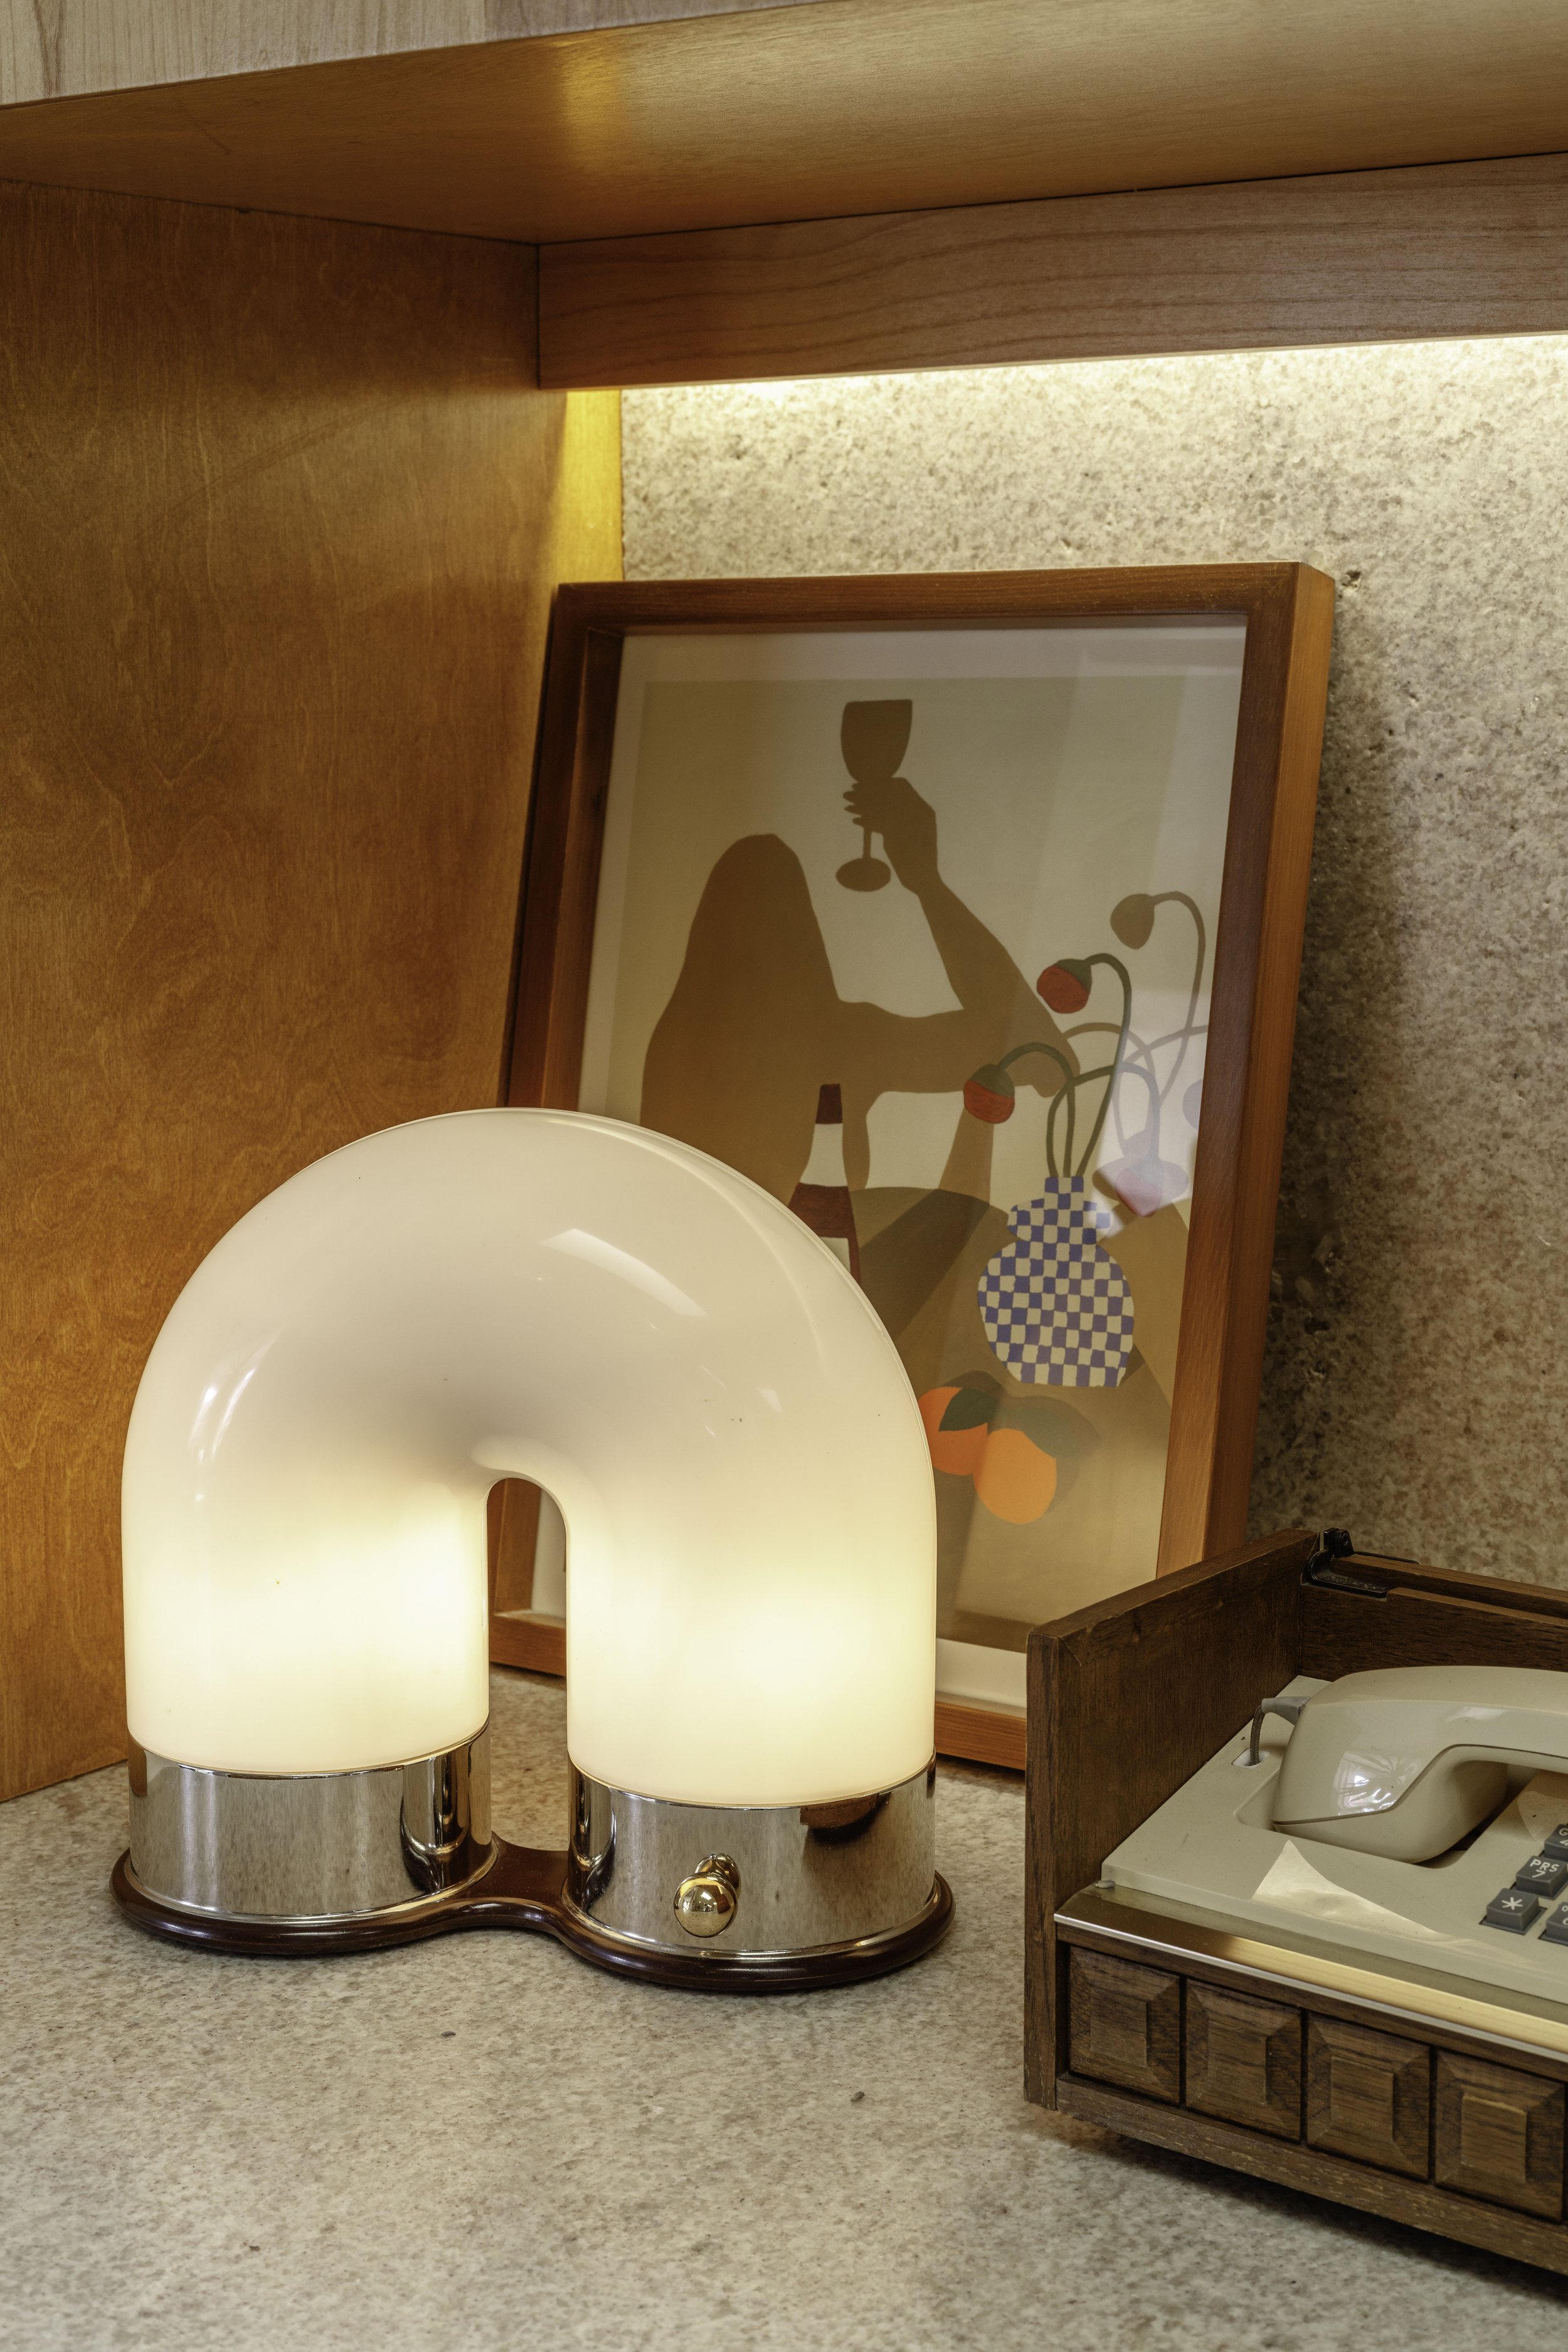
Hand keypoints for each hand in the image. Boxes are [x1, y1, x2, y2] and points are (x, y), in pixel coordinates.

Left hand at [843, 775, 938, 892]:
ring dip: (861, 805)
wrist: (925, 879)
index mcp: (925, 810)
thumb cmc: (916, 857)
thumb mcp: (909, 832)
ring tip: (848, 806)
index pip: (901, 786)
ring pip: (882, 807)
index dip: (880, 783)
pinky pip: (880, 824)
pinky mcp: (903, 838)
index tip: (862, 785)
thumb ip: (898, 817)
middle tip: (848, 793)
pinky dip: (866, 821)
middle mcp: (921, 814)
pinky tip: (856, 821)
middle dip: (866, 791)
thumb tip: (876, 805)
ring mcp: (914, 824)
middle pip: (889, 793)